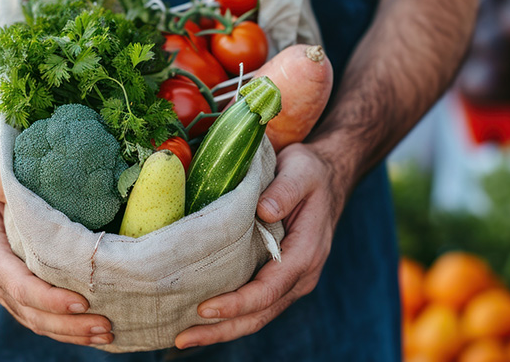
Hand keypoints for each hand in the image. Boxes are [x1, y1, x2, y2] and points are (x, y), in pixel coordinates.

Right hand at [0, 143, 114, 345]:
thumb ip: (2, 179)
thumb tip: (20, 184)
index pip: (20, 285)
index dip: (49, 298)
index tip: (81, 301)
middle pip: (32, 313)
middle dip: (69, 325)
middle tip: (107, 326)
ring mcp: (8, 288)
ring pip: (38, 321)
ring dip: (72, 332)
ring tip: (108, 334)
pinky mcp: (21, 290)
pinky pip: (42, 316)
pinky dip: (67, 328)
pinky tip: (94, 331)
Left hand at [174, 143, 346, 348]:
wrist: (327, 178)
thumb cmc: (311, 174)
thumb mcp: (301, 171)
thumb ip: (284, 191)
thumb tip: (264, 211)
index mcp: (306, 253)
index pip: (268, 290)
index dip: (236, 303)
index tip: (204, 308)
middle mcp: (300, 275)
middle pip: (260, 314)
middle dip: (222, 330)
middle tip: (182, 338)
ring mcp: (290, 281)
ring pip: (256, 316)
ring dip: (222, 329)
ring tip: (184, 337)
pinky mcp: (278, 277)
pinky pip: (255, 304)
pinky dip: (230, 316)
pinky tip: (202, 319)